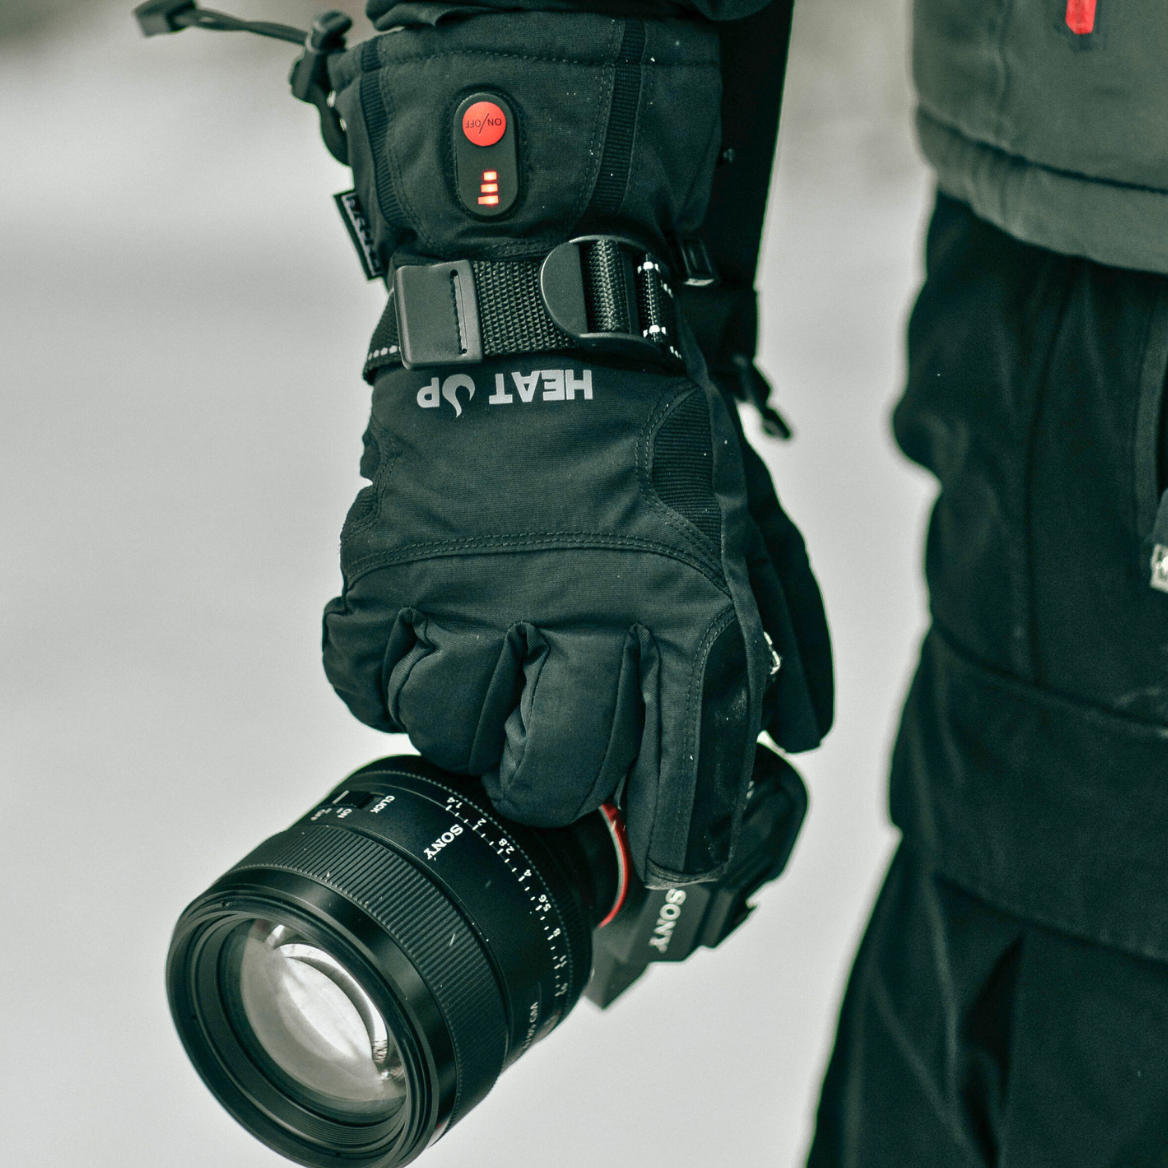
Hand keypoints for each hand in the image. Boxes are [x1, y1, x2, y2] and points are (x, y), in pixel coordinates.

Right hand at [320, 11, 830, 884]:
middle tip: (555, 749)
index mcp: (678, 603)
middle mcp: (580, 609)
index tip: (658, 869)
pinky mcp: (392, 558)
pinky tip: (424, 642)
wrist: (540, 298)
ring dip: (471, 725)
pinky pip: (368, 675)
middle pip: (554, 776)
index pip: (685, 775)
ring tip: (486, 680)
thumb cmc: (651, 411)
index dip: (674, 846)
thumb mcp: (746, 510)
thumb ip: (779, 624)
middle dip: (560, 790)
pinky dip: (390, 679)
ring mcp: (474, 586)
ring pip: (455, 733)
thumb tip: (798, 733)